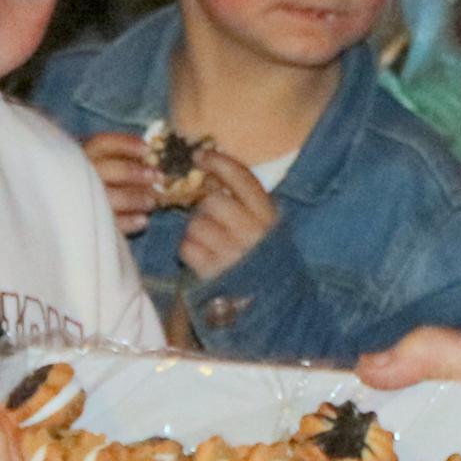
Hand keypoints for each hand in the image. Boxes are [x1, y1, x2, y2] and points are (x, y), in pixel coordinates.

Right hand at [79, 130, 160, 237]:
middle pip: (111, 169)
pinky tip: (143, 220)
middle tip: (158, 176)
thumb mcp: (89, 162)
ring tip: (152, 202)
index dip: (127, 144)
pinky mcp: (84, 224)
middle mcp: (76, 175)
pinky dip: (130, 221)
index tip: (147, 149)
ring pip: (113, 197)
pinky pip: (111, 223)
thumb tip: (147, 157)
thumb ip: (112, 157)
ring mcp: (79, 200)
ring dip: (137, 198)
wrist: (51, 218)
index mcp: (77, 155)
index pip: (103, 143)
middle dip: (138, 173)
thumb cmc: (79, 180)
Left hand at [175, 163, 278, 284]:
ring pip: (195, 224)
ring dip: (195, 230)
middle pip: (212, 201)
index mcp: (269, 217)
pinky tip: (202, 257)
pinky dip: (188, 250)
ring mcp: (231, 254)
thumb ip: (248, 203)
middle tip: (209, 216)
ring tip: (209, 242)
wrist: (273, 305)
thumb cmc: (265, 259)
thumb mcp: (268, 228)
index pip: (242, 178)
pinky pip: (186, 248)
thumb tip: (213, 172)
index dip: (218, 162)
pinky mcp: (212, 273)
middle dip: (204, 206)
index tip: (200, 155)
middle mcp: (252, 233)